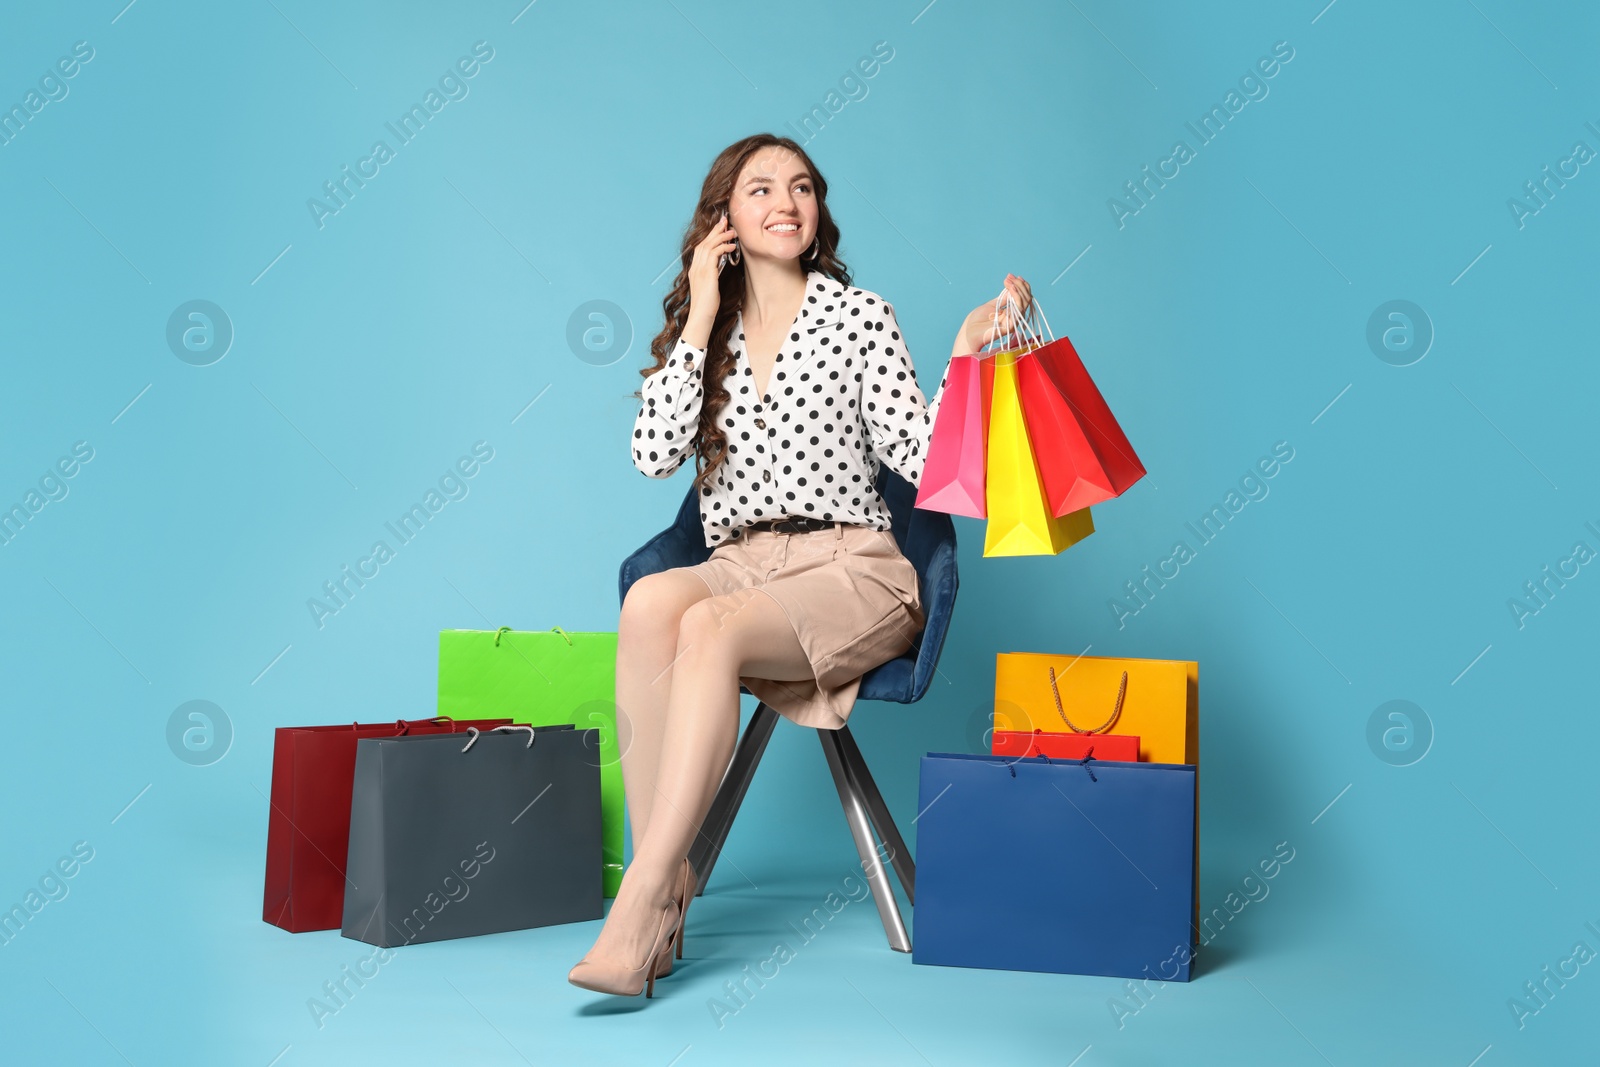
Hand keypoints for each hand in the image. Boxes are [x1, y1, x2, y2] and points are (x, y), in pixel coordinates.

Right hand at [685, 211, 737, 330]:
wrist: (701, 316)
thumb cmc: (707, 305)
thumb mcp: (709, 285)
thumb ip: (712, 273)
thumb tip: (719, 264)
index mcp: (694, 269)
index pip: (701, 246)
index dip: (710, 235)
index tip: (719, 227)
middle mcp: (695, 267)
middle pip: (703, 242)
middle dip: (715, 230)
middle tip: (726, 220)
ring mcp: (699, 270)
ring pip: (708, 245)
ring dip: (721, 236)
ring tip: (733, 232)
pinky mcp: (707, 274)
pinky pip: (714, 255)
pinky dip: (723, 248)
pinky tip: (732, 247)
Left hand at [959, 273, 1034, 352]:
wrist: (968, 333)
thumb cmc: (976, 321)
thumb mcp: (991, 305)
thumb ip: (1003, 299)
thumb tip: (1013, 288)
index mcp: (1010, 313)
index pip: (1022, 299)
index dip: (1020, 286)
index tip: (1011, 276)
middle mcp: (1014, 318)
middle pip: (1026, 299)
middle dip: (1019, 285)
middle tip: (1009, 277)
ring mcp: (1014, 322)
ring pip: (1025, 302)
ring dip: (1018, 288)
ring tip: (1008, 281)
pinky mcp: (1011, 325)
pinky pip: (1019, 308)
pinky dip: (1016, 296)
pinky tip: (1010, 288)